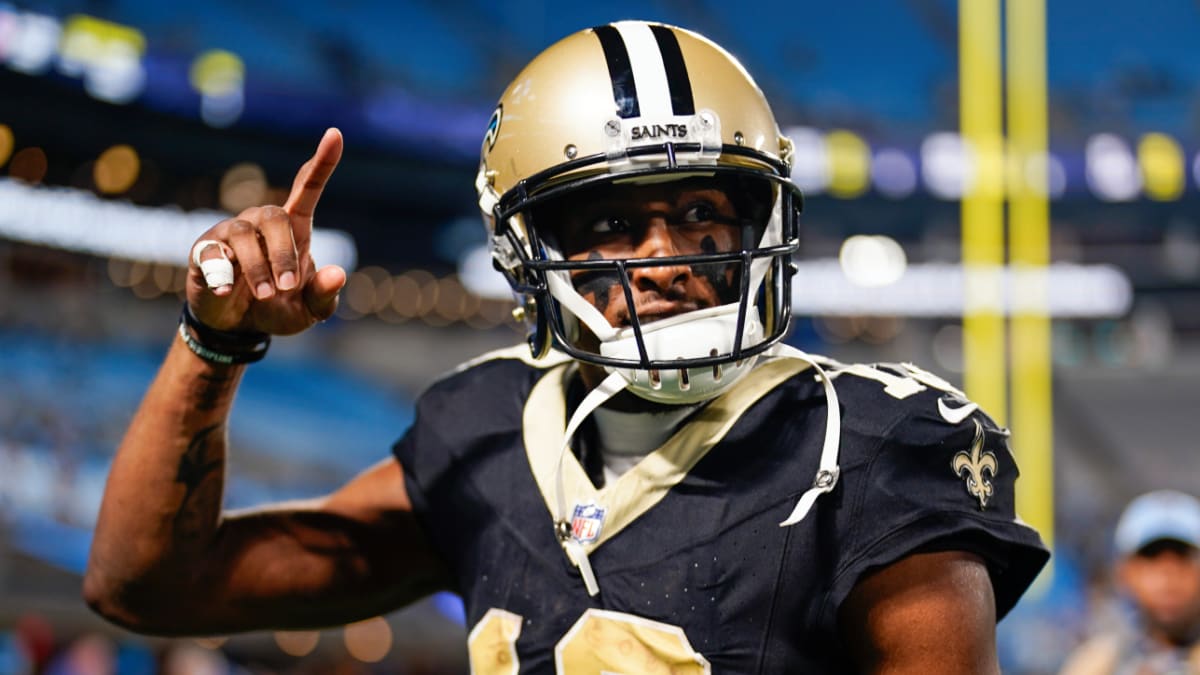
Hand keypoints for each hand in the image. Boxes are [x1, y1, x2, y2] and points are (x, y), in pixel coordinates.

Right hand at [187, 128, 346, 334]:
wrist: (237, 328)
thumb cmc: (277, 309)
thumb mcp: (307, 311)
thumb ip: (324, 295)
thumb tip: (338, 274)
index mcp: (294, 230)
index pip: (308, 188)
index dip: (322, 162)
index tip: (335, 134)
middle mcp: (262, 223)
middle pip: (275, 216)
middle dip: (283, 253)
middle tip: (286, 288)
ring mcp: (231, 234)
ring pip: (243, 234)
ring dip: (256, 267)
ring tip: (264, 295)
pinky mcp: (204, 251)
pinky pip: (211, 253)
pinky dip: (221, 274)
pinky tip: (227, 292)